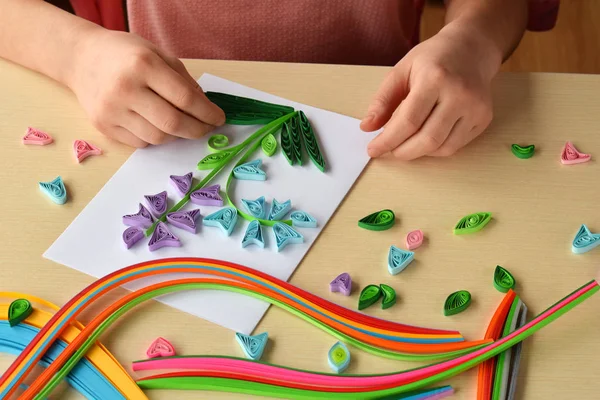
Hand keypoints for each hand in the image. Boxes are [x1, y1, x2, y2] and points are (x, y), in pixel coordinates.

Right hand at [68, 30, 224, 146]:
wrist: (80, 58)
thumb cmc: (125, 54)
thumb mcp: (158, 54)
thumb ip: (183, 80)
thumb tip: (205, 107)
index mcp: (143, 65)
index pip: (185, 98)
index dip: (207, 113)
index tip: (219, 119)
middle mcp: (126, 89)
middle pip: (172, 123)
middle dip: (197, 130)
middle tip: (207, 129)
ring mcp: (112, 110)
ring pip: (158, 137)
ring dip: (177, 135)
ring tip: (182, 125)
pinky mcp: (104, 127)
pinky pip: (141, 142)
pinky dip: (156, 137)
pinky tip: (157, 124)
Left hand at [361, 24, 500, 158]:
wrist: (472, 49)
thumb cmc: (433, 59)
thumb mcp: (401, 71)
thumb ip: (383, 100)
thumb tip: (367, 127)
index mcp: (435, 78)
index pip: (408, 121)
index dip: (388, 141)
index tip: (373, 150)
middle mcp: (459, 94)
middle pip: (427, 139)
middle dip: (402, 152)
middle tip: (389, 150)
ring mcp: (475, 108)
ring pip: (442, 148)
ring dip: (418, 152)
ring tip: (405, 144)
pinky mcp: (484, 118)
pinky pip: (455, 146)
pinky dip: (435, 149)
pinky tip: (425, 138)